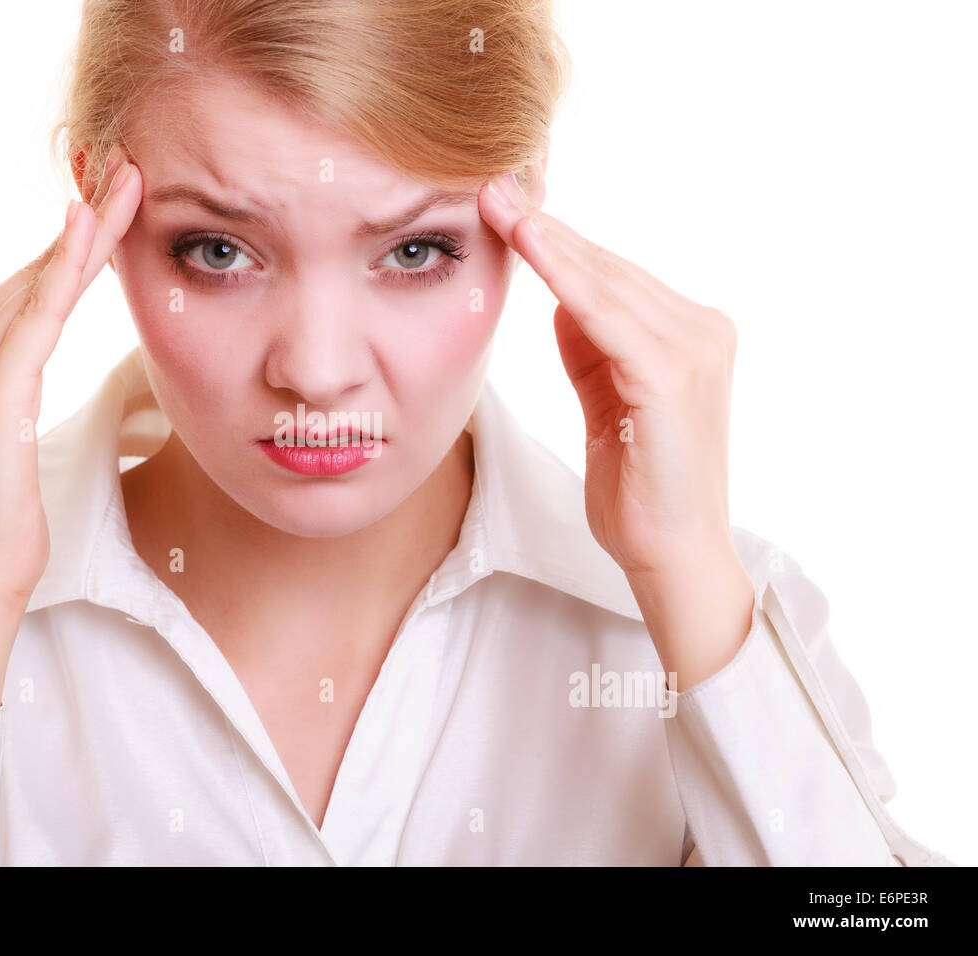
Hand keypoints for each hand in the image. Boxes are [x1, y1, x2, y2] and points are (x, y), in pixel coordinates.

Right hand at [0, 146, 141, 722]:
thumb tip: (44, 360)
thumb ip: (18, 392)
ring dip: (87, 234)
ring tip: (130, 185)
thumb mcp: (13, 447)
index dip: (71, 249)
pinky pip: (35, 319)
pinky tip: (91, 229)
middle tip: (133, 173)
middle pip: (31, 278)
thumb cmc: (1, 526)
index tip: (115, 204)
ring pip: (36, 287)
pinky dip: (64, 271)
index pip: (24, 293)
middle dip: (86, 227)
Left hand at [478, 164, 753, 687]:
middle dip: (546, 227)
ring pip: (606, 281)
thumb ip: (592, 351)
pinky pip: (606, 314)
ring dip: (548, 239)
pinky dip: (564, 276)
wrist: (671, 557)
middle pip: (609, 268)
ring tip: (497, 200)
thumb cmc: (638, 491)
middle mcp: (702, 331)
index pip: (613, 277)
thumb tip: (562, 301)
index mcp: (689, 337)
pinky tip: (528, 243)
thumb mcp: (608, 405)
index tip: (506, 206)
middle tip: (491, 183)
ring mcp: (695, 349)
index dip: (557, 242)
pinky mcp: (672, 375)